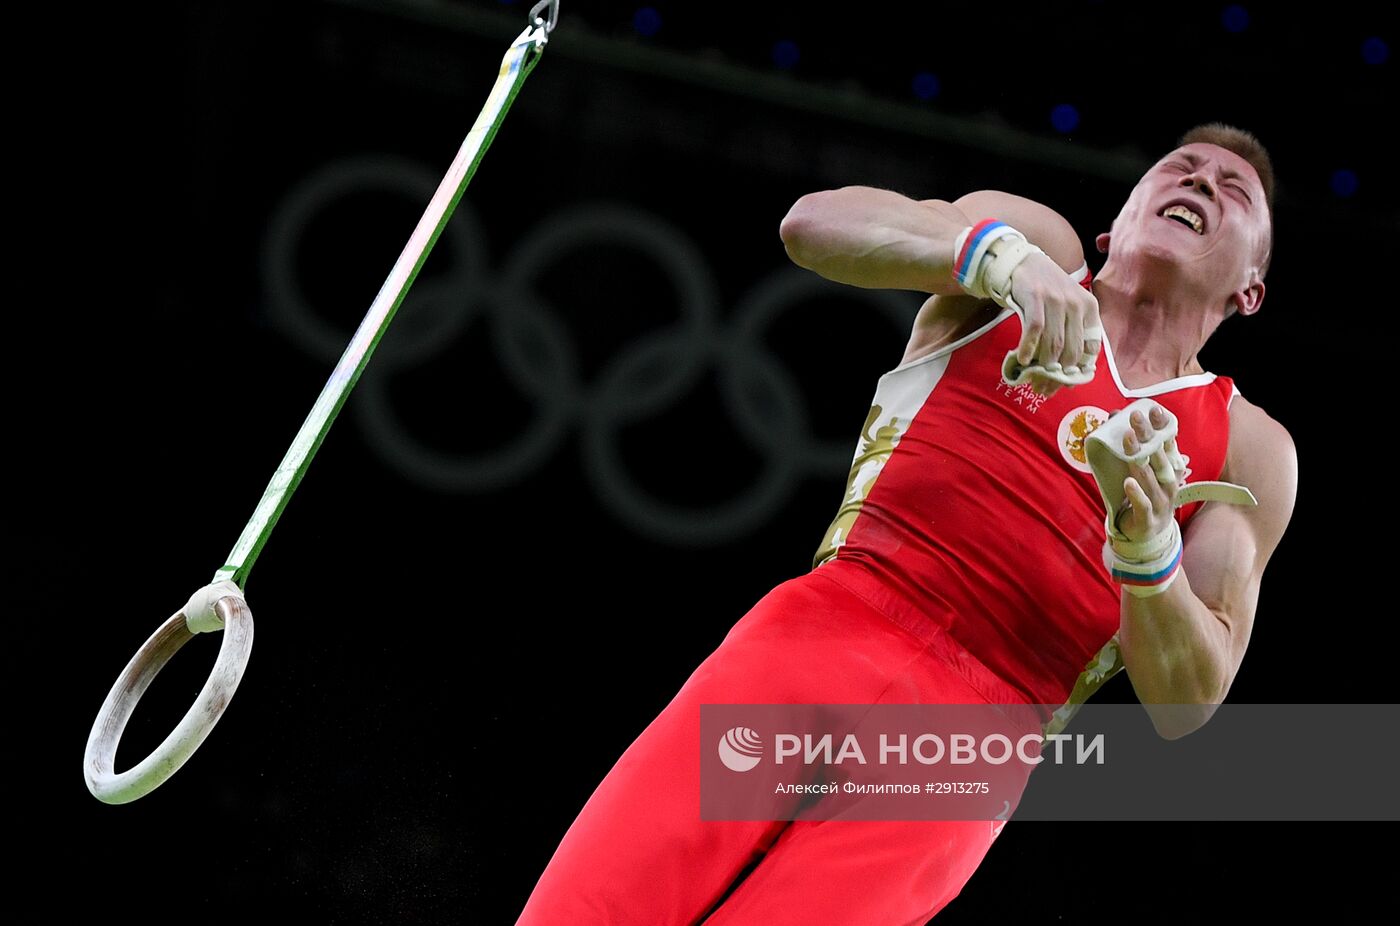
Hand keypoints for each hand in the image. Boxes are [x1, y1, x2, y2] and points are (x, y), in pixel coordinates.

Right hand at [1007, 251, 1102, 397]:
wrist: (1024, 262)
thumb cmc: (1047, 290)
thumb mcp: (1069, 306)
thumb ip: (1074, 331)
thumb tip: (1072, 369)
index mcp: (1089, 307)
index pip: (1090, 347)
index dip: (1079, 369)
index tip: (1066, 383)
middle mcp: (1076, 303)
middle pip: (1071, 349)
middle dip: (1059, 374)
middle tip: (1046, 388)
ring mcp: (1056, 300)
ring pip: (1054, 342)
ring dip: (1043, 366)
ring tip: (1034, 379)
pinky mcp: (1036, 297)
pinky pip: (1034, 330)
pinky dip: (1028, 348)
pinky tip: (1023, 360)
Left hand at [1115, 405, 1184, 542]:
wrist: (1147, 534)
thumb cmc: (1144, 495)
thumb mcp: (1141, 471)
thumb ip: (1132, 447)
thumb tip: (1114, 416)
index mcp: (1169, 469)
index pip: (1168, 444)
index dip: (1162, 427)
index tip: (1154, 409)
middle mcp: (1168, 483)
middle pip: (1158, 456)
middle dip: (1147, 435)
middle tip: (1135, 416)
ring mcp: (1160, 501)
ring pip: (1149, 477)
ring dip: (1138, 458)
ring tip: (1127, 439)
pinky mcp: (1148, 518)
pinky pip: (1143, 504)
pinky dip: (1136, 493)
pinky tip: (1128, 482)